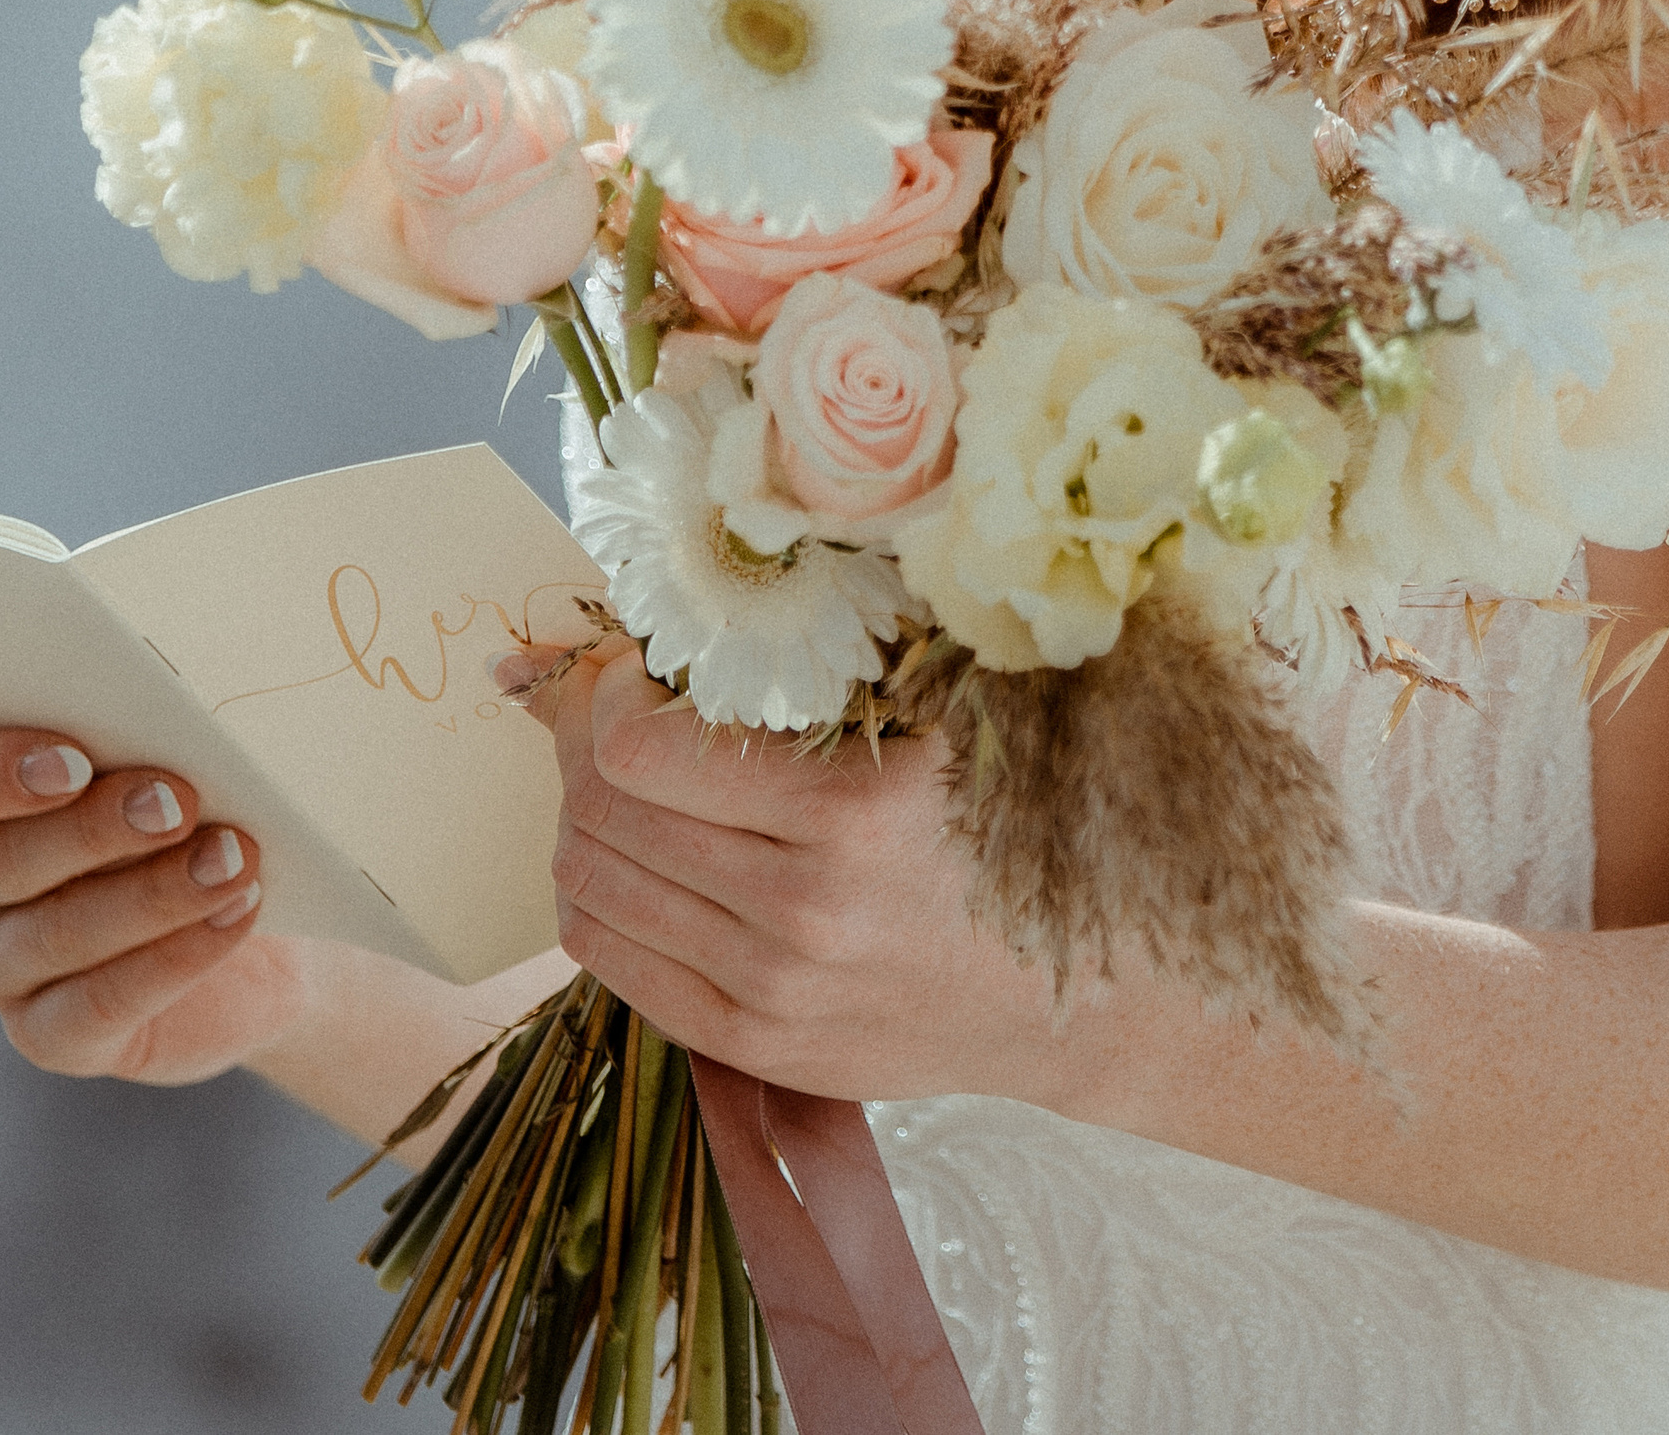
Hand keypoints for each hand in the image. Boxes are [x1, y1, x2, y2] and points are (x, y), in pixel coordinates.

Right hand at [0, 725, 309, 1083]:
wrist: (261, 934)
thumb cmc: (202, 812)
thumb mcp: (172, 759)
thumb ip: (142, 732)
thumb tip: (176, 718)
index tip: (74, 758)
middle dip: (91, 829)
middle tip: (177, 800)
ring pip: (49, 935)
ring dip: (151, 893)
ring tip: (233, 858)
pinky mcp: (49, 1034)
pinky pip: (95, 1005)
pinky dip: (173, 958)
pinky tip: (233, 914)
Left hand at [513, 644, 1079, 1104]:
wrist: (1086, 993)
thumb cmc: (1007, 827)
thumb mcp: (944, 715)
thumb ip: (823, 657)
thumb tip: (662, 619)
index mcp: (853, 814)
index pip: (637, 750)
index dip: (609, 697)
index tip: (640, 672)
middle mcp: (804, 913)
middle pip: (602, 814)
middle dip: (582, 746)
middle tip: (613, 715)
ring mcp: (775, 994)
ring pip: (590, 890)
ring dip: (583, 822)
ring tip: (624, 787)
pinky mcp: (760, 1048)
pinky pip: (614, 966)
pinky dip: (597, 902)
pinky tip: (638, 862)